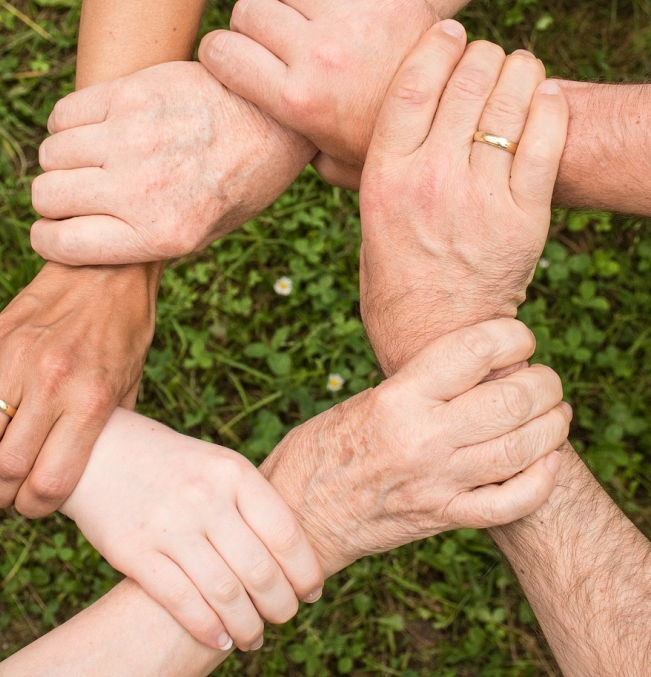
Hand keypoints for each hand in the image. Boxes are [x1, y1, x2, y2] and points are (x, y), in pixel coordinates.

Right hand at [0, 262, 159, 516]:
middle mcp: (52, 384)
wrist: (107, 269)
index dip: (35, 508)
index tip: (34, 507)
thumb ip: (108, 429)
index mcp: (91, 401)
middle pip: (6, 468)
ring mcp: (17, 361)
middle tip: (2, 497)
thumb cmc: (125, 331)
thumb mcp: (131, 384)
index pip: (50, 481)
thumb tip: (89, 471)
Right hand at [30, 61, 315, 264]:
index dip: (49, 239)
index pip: (61, 244)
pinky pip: (64, 113)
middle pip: (47, 195)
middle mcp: (141, 189)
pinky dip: (68, 124)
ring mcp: (133, 138)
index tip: (56, 230)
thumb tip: (85, 239)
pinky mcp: (132, 94)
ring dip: (62, 160)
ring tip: (91, 159)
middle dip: (54, 200)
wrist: (276, 119)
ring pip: (51, 154)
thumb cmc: (241, 182)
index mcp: (161, 234)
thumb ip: (145, 241)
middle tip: (79, 193)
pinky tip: (95, 129)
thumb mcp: (205, 233)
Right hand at [61, 411, 323, 652]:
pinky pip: (182, 602)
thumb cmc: (172, 463)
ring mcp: (169, 525)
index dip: (305, 571)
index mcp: (233, 472)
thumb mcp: (217, 464)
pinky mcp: (135, 552)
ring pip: (225, 593)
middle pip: (260, 570)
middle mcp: (205, 497)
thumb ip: (250, 502)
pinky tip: (220, 639)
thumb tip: (293, 555)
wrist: (101, 450)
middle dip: (281, 605)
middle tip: (285, 617)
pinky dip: (208, 629)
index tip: (311, 592)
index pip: (285, 533)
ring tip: (254, 637)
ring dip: (248, 626)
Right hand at [199, 0, 436, 187]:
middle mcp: (318, 56)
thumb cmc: (382, 147)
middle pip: (249, 10)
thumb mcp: (331, 165)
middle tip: (272, 39)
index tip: (229, 57)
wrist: (452, 122)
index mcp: (296, 102)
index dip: (217, 51)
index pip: (221, 52)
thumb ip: (293, 150)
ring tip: (306, 15)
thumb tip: (267, 141)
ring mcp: (353, 21)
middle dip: (250, 24)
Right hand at [260, 319, 568, 575]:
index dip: (511, 336)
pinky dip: (541, 482)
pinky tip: (548, 462)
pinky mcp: (442, 517)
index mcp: (397, 398)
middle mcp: (422, 437)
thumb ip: (416, 387)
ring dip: (552, 426)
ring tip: (555, 413)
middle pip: (511, 399)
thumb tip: (472, 369)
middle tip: (544, 378)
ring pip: (522, 449)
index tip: (519, 338)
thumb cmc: (320, 450)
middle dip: (543, 383)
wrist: (297, 516)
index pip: (473, 351)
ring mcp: (436, 482)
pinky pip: (509, 504)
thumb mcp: (362, 401)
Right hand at [358, 21, 568, 373]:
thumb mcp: (367, 221)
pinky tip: (544, 96)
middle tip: (486, 54)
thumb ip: (369, 172)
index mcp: (384, 178)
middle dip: (481, 54)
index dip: (436, 45)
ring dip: (518, 71)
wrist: (435, 337)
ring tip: (518, 69)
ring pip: (509, 102)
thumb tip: (349, 134)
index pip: (413, 85)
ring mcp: (480, 198)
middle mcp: (430, 181)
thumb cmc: (394, 279)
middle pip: (466, 83)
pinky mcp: (524, 217)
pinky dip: (549, 106)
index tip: (449, 29)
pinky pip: (545, 140)